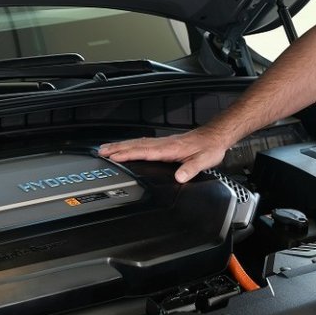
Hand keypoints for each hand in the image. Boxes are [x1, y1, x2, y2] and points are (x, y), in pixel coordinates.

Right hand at [97, 128, 229, 182]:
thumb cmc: (209, 148)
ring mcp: (163, 143)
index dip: (127, 154)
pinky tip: (127, 148)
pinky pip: (143, 143)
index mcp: (169, 149)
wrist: (215, 137)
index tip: (113, 156)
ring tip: (107, 149)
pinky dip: (131, 145)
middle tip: (100, 151)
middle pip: (134, 145)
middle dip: (116, 148)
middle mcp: (163, 144)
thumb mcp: (203, 160)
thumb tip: (179, 177)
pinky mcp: (165, 144)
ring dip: (121, 146)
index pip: (143, 151)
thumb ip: (190, 169)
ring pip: (137, 143)